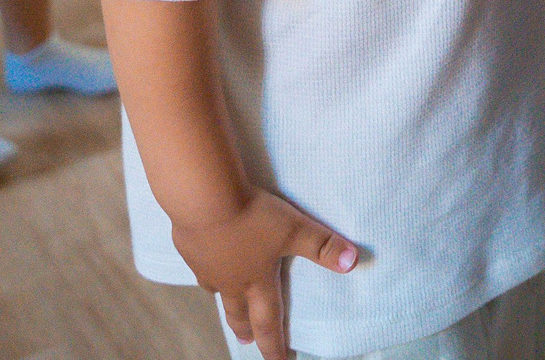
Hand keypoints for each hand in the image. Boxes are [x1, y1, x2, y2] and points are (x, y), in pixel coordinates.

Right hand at [169, 186, 359, 359]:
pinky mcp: (190, 249)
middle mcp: (230, 281)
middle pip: (238, 313)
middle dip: (246, 329)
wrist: (203, 199)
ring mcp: (206, 267)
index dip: (274, 345)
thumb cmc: (251, 218)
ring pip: (217, 291)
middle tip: (247, 342)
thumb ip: (322, 246)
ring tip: (228, 304)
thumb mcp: (294, 229)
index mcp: (256, 281)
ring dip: (225, 302)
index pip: (268, 321)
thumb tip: (353, 262)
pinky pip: (200, 267)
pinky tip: (206, 259)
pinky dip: (207, 270)